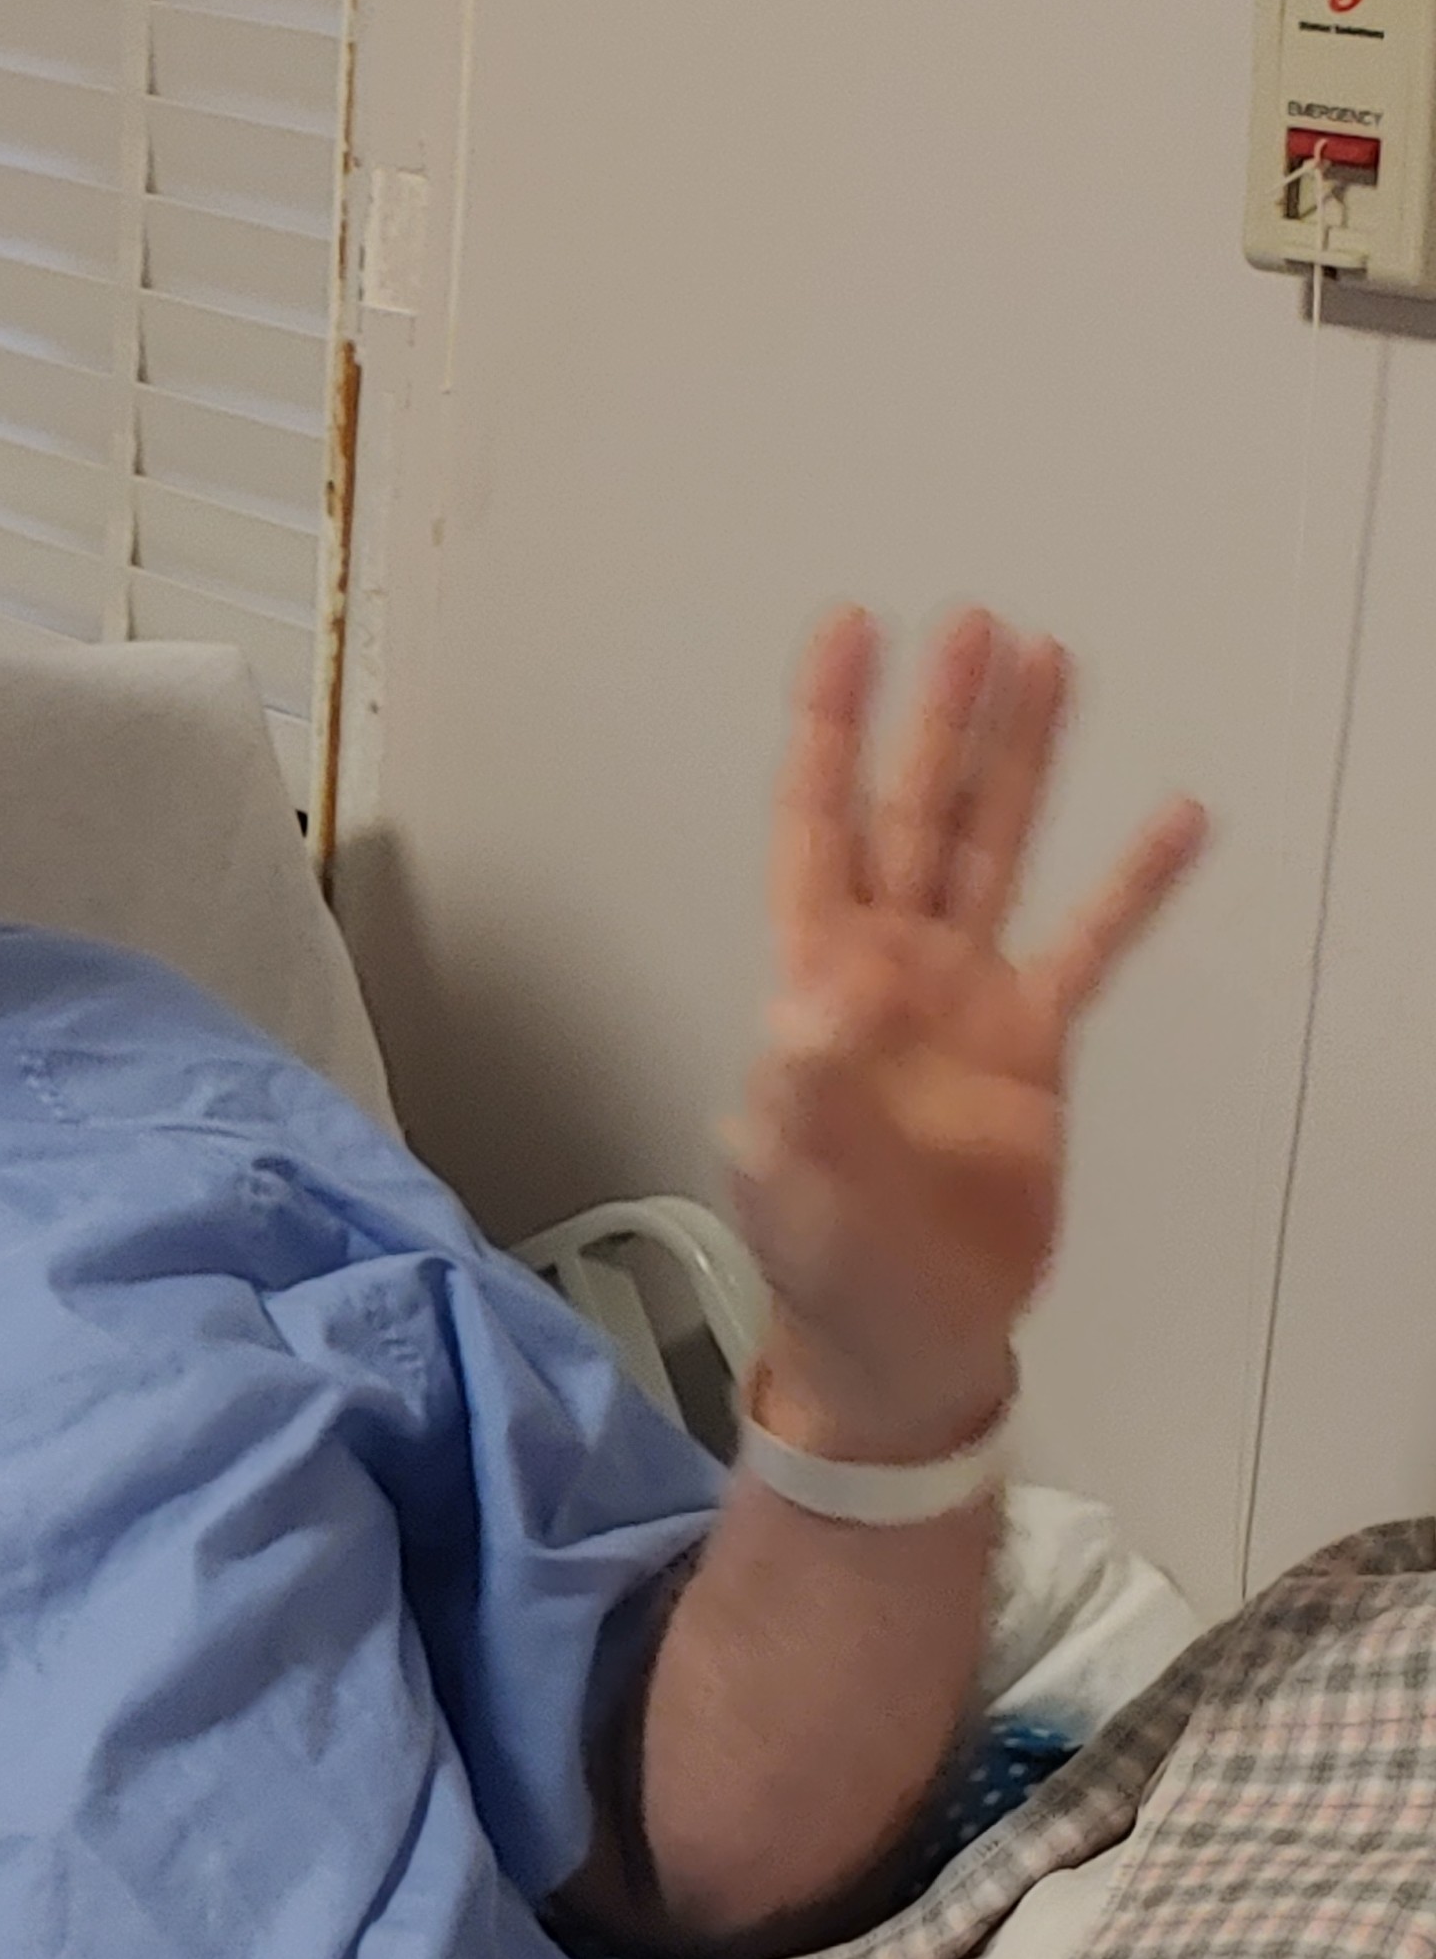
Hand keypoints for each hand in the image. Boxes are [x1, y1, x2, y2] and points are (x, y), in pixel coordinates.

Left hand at [724, 609, 1207, 1461]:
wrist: (901, 1336)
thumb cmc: (820, 1258)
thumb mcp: (786, 1175)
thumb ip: (798, 1090)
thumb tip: (817, 1005)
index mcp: (816, 979)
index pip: (819, 824)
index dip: (828, 729)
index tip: (849, 632)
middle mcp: (889, 968)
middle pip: (917, 812)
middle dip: (940, 719)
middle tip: (973, 622)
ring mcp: (964, 1000)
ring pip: (995, 851)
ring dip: (1020, 763)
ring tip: (1051, 665)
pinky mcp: (1032, 1048)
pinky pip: (1088, 947)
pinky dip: (1128, 886)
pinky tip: (1172, 818)